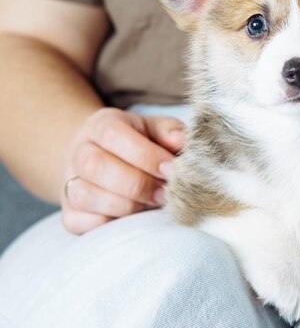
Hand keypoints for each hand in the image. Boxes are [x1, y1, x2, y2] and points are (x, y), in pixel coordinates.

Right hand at [61, 108, 184, 233]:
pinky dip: (104, 224)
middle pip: (95, 166)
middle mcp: (79, 151)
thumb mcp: (154, 129)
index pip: (112, 135)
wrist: (102, 156)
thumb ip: (169, 131)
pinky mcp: (68, 211)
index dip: (145, 155)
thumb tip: (181, 141)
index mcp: (101, 124)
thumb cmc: (138, 142)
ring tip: (150, 205)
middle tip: (164, 194)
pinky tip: (129, 219)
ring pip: (85, 196)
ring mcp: (69, 181)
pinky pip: (76, 222)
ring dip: (125, 206)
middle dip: (137, 184)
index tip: (171, 169)